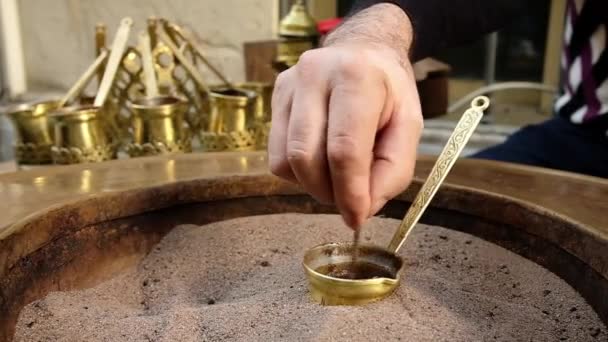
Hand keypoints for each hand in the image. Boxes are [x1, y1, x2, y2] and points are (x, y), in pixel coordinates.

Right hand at [268, 4, 422, 228]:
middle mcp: (315, 75)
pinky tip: (320, 158)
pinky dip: (299, 172)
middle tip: (349, 200)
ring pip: (286, 161)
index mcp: (357, 77)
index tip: (356, 218)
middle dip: (328, 192)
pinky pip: (276, 156)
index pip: (344, 149)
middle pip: (307, 158)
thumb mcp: (409, 127)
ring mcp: (288, 85)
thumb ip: (393, 171)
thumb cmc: (389, 91)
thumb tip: (360, 209)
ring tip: (337, 175)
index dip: (350, 193)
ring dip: (312, 185)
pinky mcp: (275, 97)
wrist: (362, 50)